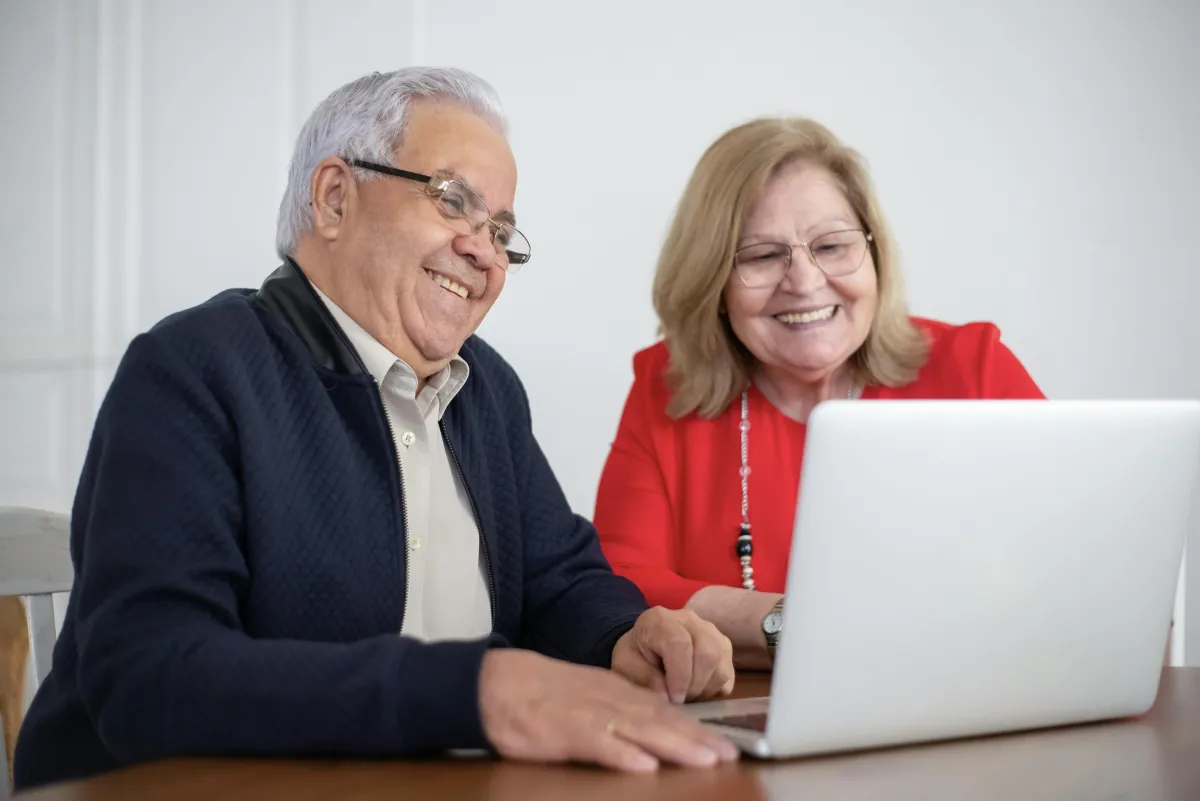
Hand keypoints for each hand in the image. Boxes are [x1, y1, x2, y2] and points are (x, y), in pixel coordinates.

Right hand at [478, 648, 738, 773]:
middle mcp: (608, 700)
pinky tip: (644, 766)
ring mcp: (588, 715)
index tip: (725, 744)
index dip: (696, 728)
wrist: (494, 683)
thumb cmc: (538, 691)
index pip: (663, 710)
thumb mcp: (585, 694)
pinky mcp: (564, 732)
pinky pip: (598, 744)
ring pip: (639, 730)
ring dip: (674, 745)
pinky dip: (622, 754)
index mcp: (614, 690)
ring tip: (704, 760)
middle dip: (697, 739)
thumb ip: (617, 707)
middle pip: (661, 720)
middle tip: (730, 754)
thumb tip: (651, 727)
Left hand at [611, 607, 734, 703]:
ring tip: (685, 696)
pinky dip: (714, 690)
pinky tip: (697, 691)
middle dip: (694, 687)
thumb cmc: (636, 654)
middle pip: (707, 655)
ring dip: (704, 690)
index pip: (680, 644)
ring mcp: (712, 632)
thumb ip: (644, 678)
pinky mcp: (724, 648)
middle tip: (679, 701)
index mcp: (661, 620)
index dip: (680, 677)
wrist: (646, 642)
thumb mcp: (627, 665)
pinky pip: (728, 675)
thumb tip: (667, 698)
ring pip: (721, 667)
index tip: (673, 699)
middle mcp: (691, 621)